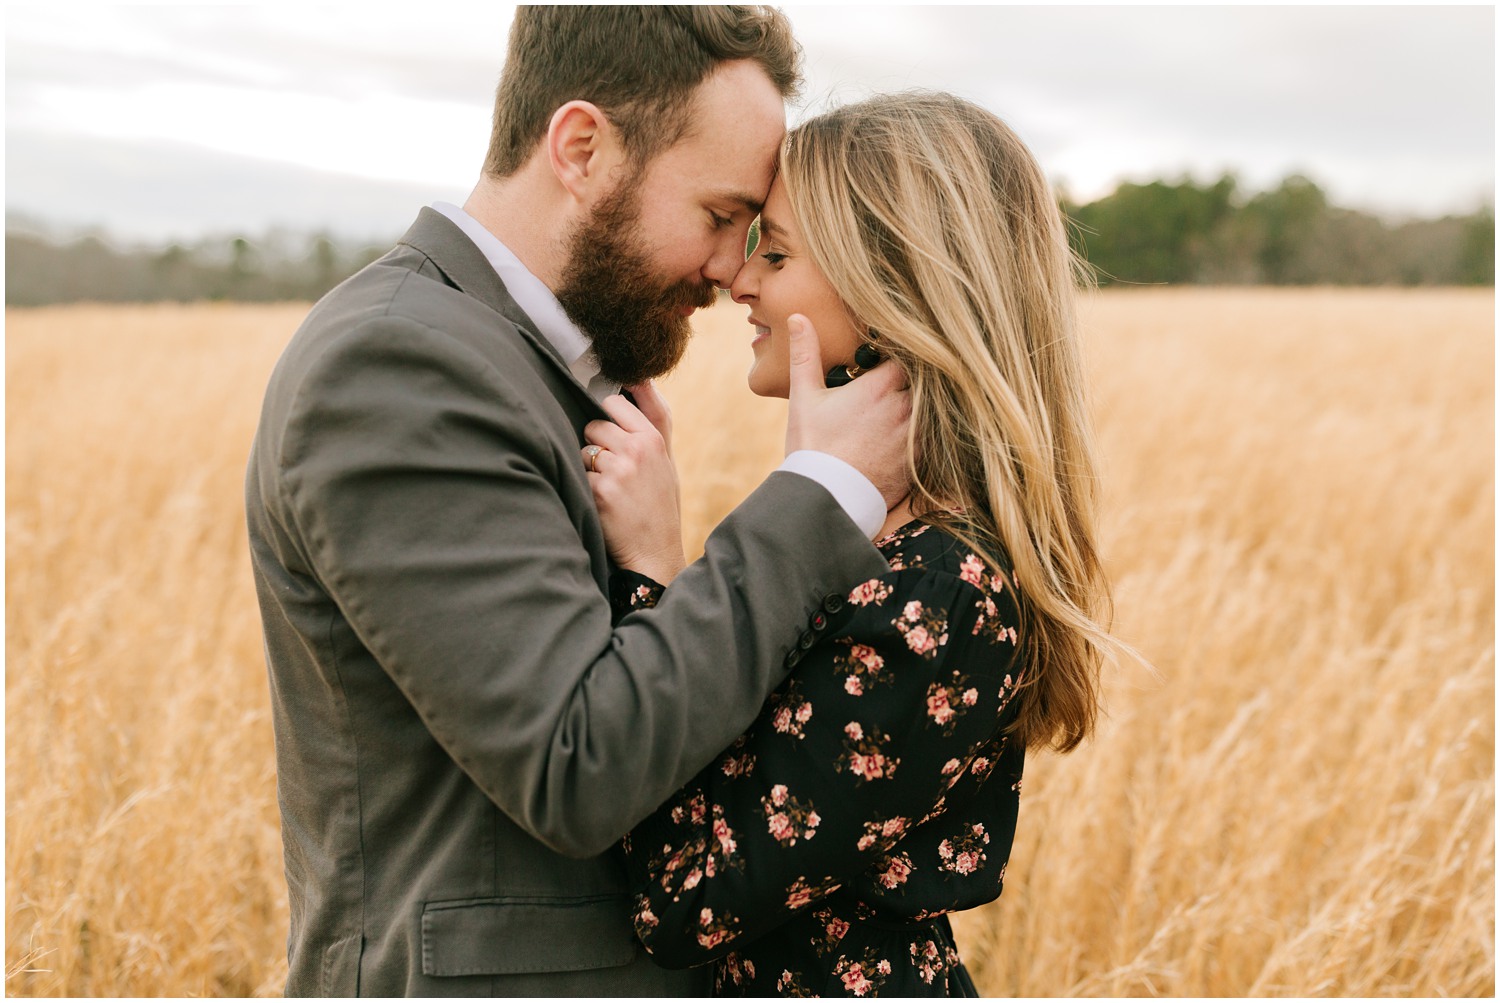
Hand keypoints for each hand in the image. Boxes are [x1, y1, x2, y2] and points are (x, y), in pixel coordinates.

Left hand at [583, 390, 686, 585]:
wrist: (654, 553)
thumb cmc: (659, 502)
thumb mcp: (667, 459)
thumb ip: (655, 418)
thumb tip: (641, 378)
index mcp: (654, 439)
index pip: (615, 402)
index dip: (607, 415)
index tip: (611, 431)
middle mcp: (637, 450)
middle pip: (594, 425)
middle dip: (596, 443)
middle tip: (613, 469)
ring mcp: (617, 470)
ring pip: (583, 449)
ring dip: (588, 466)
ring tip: (609, 488)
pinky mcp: (598, 491)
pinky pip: (577, 474)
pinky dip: (584, 487)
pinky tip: (601, 503)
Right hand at [784, 313, 911, 508]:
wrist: (825, 499)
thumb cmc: (812, 447)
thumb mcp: (804, 398)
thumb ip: (806, 354)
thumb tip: (798, 317)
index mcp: (879, 387)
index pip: (906, 355)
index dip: (900, 356)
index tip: (890, 359)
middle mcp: (904, 408)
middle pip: (922, 380)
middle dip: (911, 380)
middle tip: (897, 383)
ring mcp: (914, 435)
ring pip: (930, 409)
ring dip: (918, 406)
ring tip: (901, 410)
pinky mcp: (919, 461)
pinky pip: (932, 438)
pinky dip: (923, 433)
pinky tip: (905, 437)